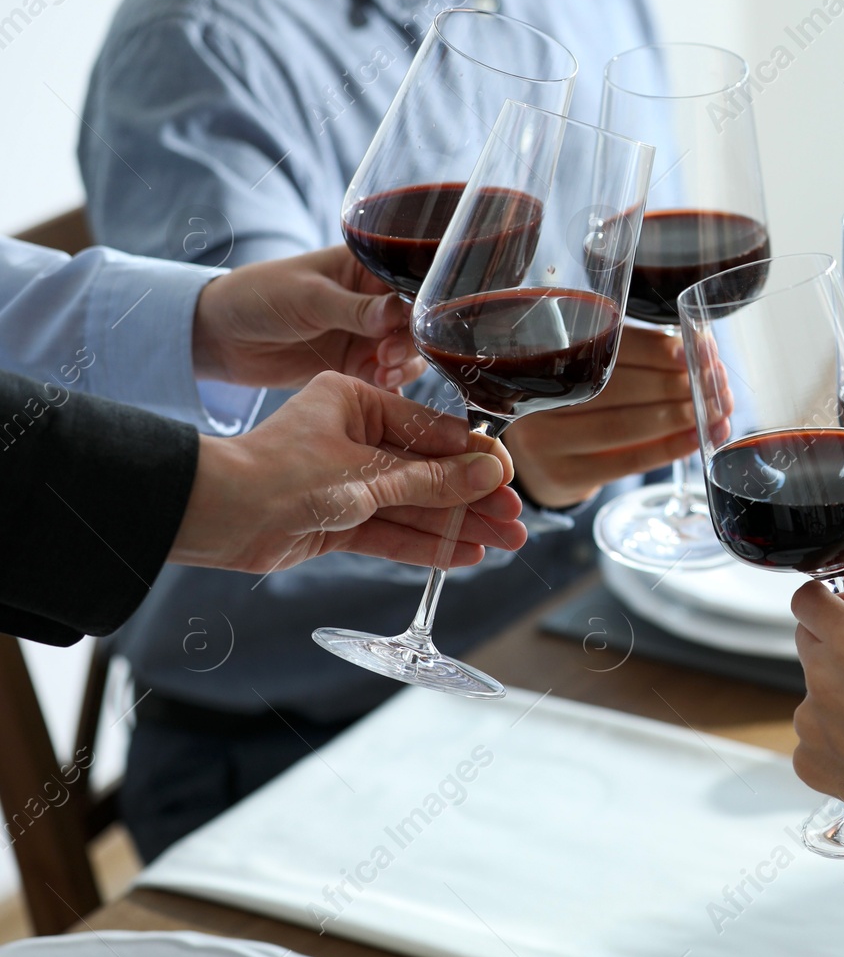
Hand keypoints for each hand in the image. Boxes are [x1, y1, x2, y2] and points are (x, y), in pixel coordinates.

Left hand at [170, 372, 528, 572]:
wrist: (213, 516)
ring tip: (506, 542)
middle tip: (516, 518)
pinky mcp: (336, 522)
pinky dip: (426, 544)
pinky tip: (466, 554)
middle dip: (472, 499)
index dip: (472, 457)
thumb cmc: (280, 473)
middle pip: (427, 472)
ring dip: (458, 525)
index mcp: (355, 402)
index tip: (509, 476)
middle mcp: (352, 439)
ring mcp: (345, 484)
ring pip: (414, 506)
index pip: (429, 430)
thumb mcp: (366, 475)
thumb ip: (431, 480)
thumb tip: (488, 474)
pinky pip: (391, 532)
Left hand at [191, 245, 423, 389]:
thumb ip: (355, 307)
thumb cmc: (260, 296)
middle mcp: (375, 300)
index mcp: (367, 268)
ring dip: (405, 365)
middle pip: (416, 322)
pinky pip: (389, 377)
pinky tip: (381, 387)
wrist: (222, 337)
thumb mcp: (308, 296)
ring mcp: (368, 335)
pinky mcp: (357, 365)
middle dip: (410, 341)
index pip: (411, 283)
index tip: (410, 324)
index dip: (421, 304)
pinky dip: (392, 385)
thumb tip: (400, 312)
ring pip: (409, 352)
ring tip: (382, 373)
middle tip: (386, 354)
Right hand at [501, 325, 723, 508]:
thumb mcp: (595, 374)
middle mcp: (540, 395)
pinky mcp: (563, 475)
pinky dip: (667, 449)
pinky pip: (626, 462)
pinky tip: (696, 439)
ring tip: (715, 411)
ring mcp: (546, 439)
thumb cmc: (582, 406)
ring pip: (623, 426)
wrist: (542, 461)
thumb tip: (699, 350)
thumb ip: (637, 360)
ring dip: (677, 417)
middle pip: (617, 387)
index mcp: (548, 355)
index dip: (653, 349)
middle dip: (674, 384)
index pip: (608, 347)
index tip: (692, 351)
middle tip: (714, 384)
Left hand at [791, 579, 843, 956]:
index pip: (808, 599)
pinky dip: (838, 735)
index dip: (828, 601)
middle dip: (839, 645)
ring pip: (814, 689)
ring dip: (840, 693)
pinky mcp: (808, 762)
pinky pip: (815, 732)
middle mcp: (822, 680)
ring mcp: (810, 725)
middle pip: (811, 641)